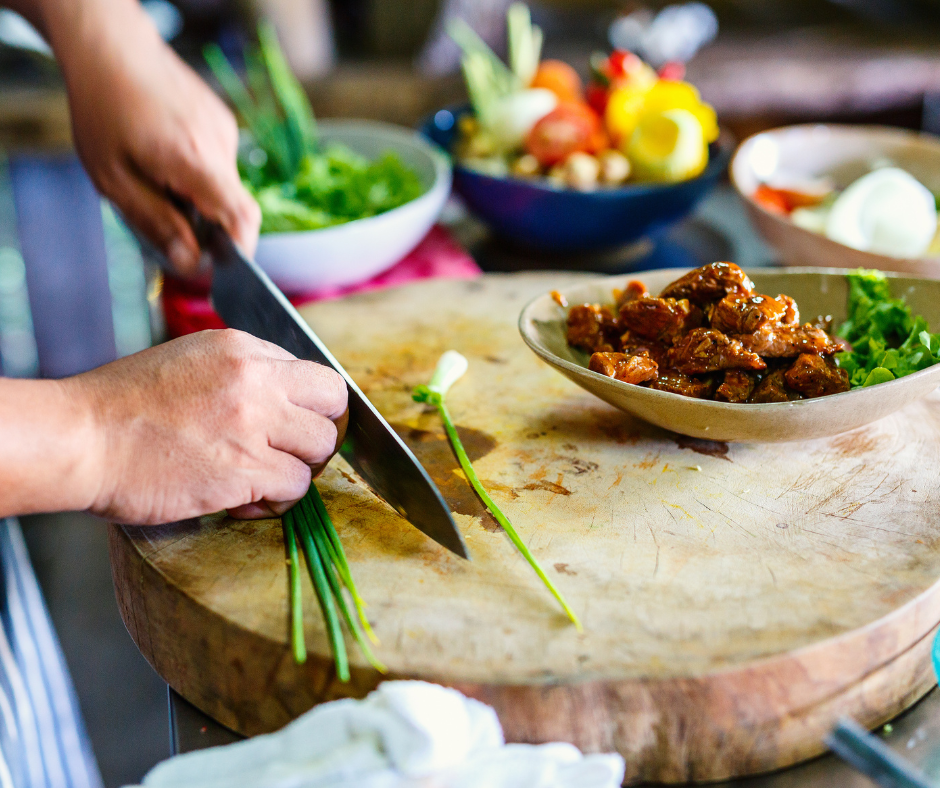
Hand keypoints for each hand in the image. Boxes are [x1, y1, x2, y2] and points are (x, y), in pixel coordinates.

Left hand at [51, 0, 259, 274]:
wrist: (112, 47)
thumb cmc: (104, 109)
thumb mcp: (114, 180)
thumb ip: (156, 223)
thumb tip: (190, 264)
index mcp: (193, 161)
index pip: (242, 217)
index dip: (242, 251)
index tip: (225, 269)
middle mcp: (219, 145)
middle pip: (230, 206)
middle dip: (206, 225)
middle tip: (167, 222)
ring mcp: (224, 130)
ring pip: (222, 186)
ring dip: (197, 197)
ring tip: (157, 179)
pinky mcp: (222, 121)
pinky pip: (217, 163)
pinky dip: (197, 173)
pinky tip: (166, 157)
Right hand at [64, 329, 347, 523]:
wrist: (80, 439)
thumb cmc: (123, 406)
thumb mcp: (190, 361)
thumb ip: (243, 372)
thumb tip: (284, 397)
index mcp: (241, 348)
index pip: (317, 374)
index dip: (311, 406)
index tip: (294, 425)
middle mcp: (255, 380)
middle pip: (333, 406)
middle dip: (317, 433)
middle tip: (289, 452)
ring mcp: (253, 424)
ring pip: (320, 449)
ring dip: (296, 469)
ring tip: (260, 478)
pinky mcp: (245, 469)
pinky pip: (294, 487)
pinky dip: (275, 500)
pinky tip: (243, 499)